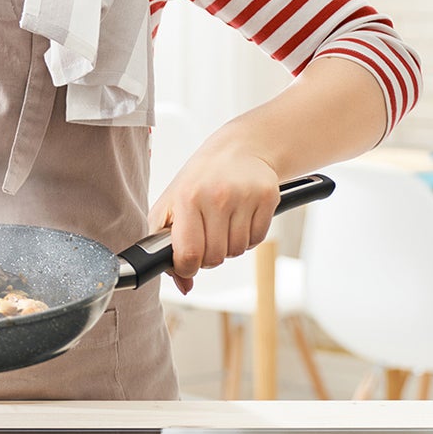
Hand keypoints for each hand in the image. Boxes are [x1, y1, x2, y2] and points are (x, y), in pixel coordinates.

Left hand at [151, 145, 280, 294]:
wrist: (238, 148)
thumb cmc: (200, 179)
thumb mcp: (172, 203)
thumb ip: (165, 244)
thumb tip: (183, 285)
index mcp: (187, 197)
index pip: (189, 254)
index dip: (186, 268)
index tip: (186, 264)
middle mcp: (216, 196)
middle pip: (214, 257)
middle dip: (208, 255)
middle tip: (205, 236)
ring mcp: (244, 197)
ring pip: (236, 252)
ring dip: (228, 246)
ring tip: (222, 222)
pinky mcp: (268, 197)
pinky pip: (257, 241)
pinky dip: (247, 237)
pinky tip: (240, 218)